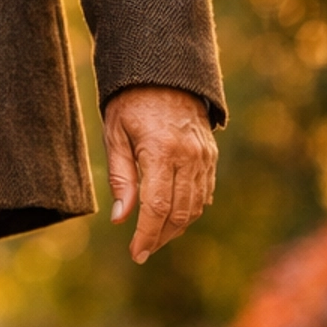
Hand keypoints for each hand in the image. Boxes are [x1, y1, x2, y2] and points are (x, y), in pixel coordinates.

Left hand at [104, 86, 217, 264]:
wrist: (164, 72)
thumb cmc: (130, 103)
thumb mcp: (115, 135)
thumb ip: (121, 178)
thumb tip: (121, 219)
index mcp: (161, 152)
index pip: (157, 208)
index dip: (147, 235)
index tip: (136, 253)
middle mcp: (188, 156)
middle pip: (179, 213)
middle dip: (160, 237)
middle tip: (142, 251)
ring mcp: (204, 156)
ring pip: (195, 207)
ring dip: (176, 228)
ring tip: (155, 238)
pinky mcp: (210, 155)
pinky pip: (204, 192)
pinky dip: (190, 210)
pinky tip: (173, 218)